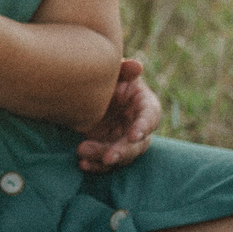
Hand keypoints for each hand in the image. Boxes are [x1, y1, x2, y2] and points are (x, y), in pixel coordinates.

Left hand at [76, 57, 159, 172]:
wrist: (86, 89)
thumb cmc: (107, 78)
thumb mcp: (115, 72)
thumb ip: (124, 69)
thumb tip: (136, 66)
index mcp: (145, 105)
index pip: (150, 117)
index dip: (143, 127)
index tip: (133, 136)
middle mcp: (137, 126)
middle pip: (137, 144)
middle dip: (122, 151)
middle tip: (108, 157)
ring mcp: (123, 140)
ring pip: (120, 156)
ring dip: (103, 158)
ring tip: (82, 152)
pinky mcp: (108, 149)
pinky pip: (105, 163)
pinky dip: (95, 165)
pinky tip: (82, 164)